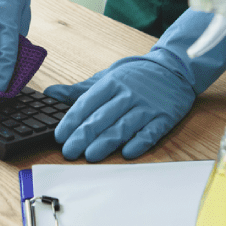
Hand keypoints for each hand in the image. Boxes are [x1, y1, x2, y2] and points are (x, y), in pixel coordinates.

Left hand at [45, 8, 225, 161]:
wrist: (175, 69)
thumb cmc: (136, 76)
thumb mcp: (106, 77)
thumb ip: (79, 90)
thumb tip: (50, 94)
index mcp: (111, 83)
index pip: (87, 103)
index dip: (72, 120)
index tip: (59, 135)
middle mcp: (128, 94)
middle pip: (102, 117)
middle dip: (83, 136)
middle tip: (69, 151)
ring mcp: (147, 106)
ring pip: (123, 126)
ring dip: (106, 142)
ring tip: (90, 156)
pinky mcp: (164, 118)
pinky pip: (150, 132)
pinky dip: (139, 142)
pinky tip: (128, 153)